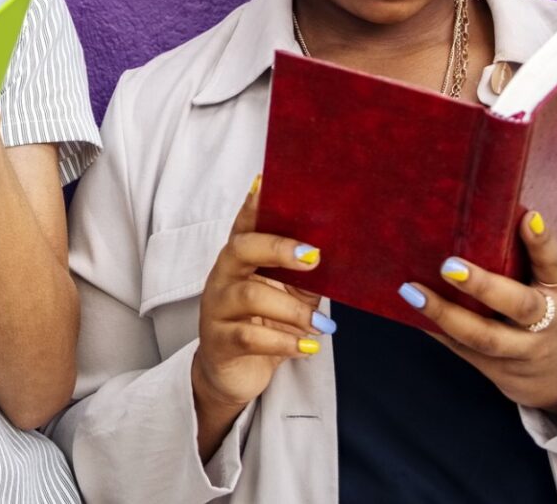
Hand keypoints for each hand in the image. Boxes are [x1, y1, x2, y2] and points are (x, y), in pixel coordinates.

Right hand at [192, 177, 329, 413]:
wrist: (233, 372)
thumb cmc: (264, 325)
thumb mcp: (289, 296)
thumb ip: (305, 276)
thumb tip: (339, 255)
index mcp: (240, 259)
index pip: (245, 224)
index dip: (254, 204)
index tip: (267, 183)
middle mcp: (223, 276)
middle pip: (241, 249)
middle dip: (278, 248)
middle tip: (314, 257)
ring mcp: (216, 308)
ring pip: (250, 296)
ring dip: (292, 309)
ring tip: (322, 324)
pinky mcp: (219, 341)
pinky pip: (250, 337)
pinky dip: (285, 342)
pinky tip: (309, 347)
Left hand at [400, 210, 556, 415]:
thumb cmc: (549, 312)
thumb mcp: (551, 285)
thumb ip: (527, 258)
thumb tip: (482, 213)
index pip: (553, 264)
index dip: (541, 242)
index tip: (527, 218)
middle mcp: (545, 324)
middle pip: (518, 306)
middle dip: (483, 286)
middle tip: (449, 266)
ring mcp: (521, 351)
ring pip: (484, 337)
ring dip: (445, 314)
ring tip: (412, 292)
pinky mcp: (497, 369)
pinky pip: (462, 350)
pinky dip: (436, 331)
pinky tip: (411, 312)